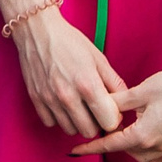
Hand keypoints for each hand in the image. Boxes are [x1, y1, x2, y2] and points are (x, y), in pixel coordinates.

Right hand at [10, 0, 128, 141]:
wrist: (37, 30)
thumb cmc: (70, 41)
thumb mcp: (98, 58)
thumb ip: (115, 83)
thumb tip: (125, 104)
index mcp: (88, 85)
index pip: (109, 122)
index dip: (114, 118)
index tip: (112, 111)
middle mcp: (68, 96)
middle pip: (90, 131)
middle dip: (96, 123)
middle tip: (96, 110)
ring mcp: (50, 99)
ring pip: (70, 130)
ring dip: (77, 122)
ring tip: (79, 106)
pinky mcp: (36, 99)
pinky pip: (51, 123)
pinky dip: (58, 118)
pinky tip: (62, 105)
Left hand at [72, 52, 161, 161]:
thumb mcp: (139, 92)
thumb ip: (116, 103)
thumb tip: (97, 107)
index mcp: (143, 135)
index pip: (110, 145)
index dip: (91, 148)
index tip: (75, 151)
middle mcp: (157, 146)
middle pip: (125, 151)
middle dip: (112, 142)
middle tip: (102, 129)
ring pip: (142, 157)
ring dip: (129, 148)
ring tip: (121, 133)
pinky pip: (161, 158)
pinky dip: (149, 156)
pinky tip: (143, 147)